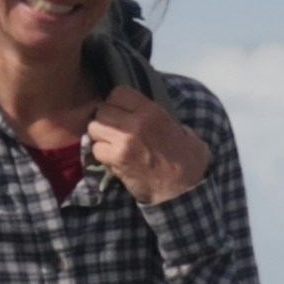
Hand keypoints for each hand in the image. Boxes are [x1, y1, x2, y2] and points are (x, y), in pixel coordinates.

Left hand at [85, 75, 211, 206]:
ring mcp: (126, 139)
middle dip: (106, 121)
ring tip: (111, 146)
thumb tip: (168, 122)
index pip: (119, 92)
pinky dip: (101, 155)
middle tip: (114, 133)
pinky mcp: (117, 157)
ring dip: (100, 137)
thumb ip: (172, 123)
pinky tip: (112, 160)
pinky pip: (96, 148)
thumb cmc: (188, 164)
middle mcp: (138, 121)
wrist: (182, 191)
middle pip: (103, 109)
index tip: (121, 114)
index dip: (116, 103)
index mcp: (154, 111)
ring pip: (94, 127)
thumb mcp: (188, 135)